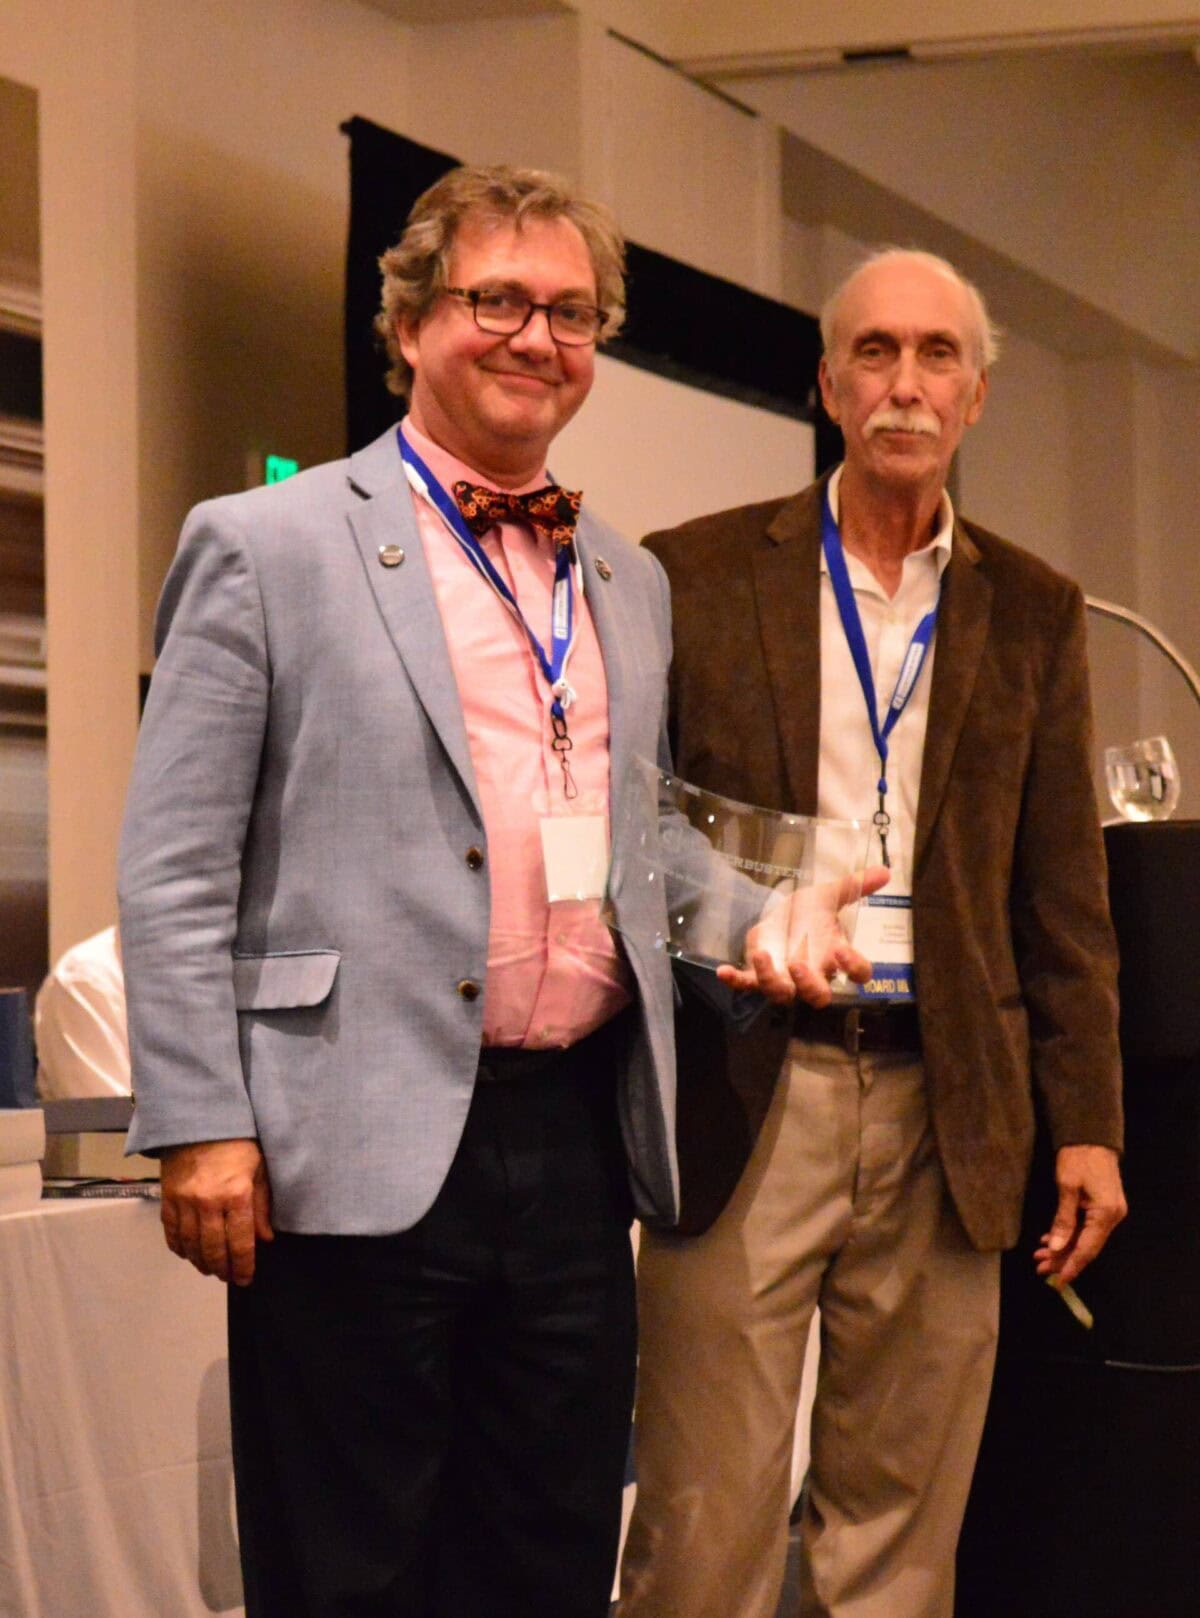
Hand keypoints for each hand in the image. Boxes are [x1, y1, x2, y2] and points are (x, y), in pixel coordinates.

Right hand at [160, 1138, 273, 1286]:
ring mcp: (185, 1201)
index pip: (241, 1243)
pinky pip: (171, 1231)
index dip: (243, 1266)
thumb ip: (262, 1205)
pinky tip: (187, 1252)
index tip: (245, 1277)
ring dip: (200, 1262)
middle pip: (213, 1250)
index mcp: (236, 1194)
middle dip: (222, 1269)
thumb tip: (265, 1238)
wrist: (200, 1118)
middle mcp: (208, 1202)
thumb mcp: (259, 1169)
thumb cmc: (236, 1140)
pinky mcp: (168, 1197)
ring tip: (210, 1268)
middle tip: (228, 1277)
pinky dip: (178, 1247)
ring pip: (191, 1245)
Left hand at [716, 865, 889, 1006]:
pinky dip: (735, 981)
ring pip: (782, 994)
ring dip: (772, 980)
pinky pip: (747, 985)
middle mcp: (812, 974)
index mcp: (835, 955)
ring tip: (762, 955)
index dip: (853, 968)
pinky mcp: (758, 976)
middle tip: (799, 964)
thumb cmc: (809, 913)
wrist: (779, 917)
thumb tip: (886, 871)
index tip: (842, 952)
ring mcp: (784, 978)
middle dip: (810, 986)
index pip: (857, 973)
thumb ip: (855, 886)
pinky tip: (723, 971)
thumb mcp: (828, 895)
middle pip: (819, 997)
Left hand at [1034, 1145, 1126, 1285]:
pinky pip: (1086, 1228)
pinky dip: (1069, 1235)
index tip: (1056, 1281)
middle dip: (1063, 1259)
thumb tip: (1055, 1247)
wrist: (1090, 1134)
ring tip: (1040, 1256)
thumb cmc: (1078, 1156)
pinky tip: (1050, 1240)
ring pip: (1085, 1239)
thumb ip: (1063, 1220)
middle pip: (1087, 1247)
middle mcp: (1112, 1217)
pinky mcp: (1103, 1206)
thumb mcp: (1067, 1187)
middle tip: (1040, 1267)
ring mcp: (1109, 1212)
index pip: (1087, 1249)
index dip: (1071, 1266)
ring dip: (1063, 1248)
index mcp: (1106, 1214)